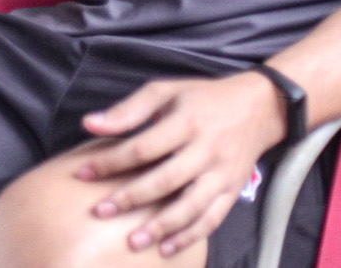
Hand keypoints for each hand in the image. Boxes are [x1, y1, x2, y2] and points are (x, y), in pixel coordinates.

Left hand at [76, 71, 287, 255]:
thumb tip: (89, 124)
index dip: (111, 162)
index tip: (82, 173)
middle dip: (131, 198)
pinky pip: (212, 219)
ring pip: (191, 207)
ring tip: (133, 241)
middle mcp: (206, 151)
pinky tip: (167, 248)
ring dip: (161, 227)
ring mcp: (222, 174)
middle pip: (165, 181)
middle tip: (100, 212)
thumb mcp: (165, 92)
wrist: (258, 108)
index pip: (143, 148)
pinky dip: (190, 236)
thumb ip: (128, 110)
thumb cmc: (202, 98)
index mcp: (186, 122)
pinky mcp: (233, 191)